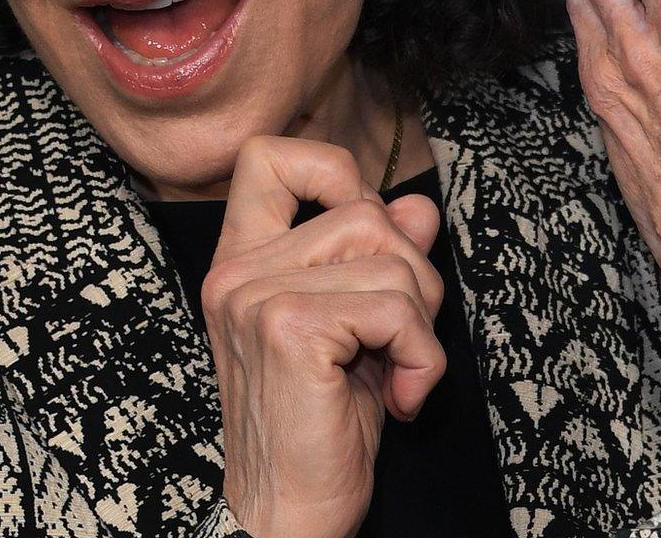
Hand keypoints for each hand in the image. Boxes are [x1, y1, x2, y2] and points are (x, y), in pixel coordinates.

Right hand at [201, 136, 446, 537]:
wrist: (288, 518)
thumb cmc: (322, 431)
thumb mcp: (361, 332)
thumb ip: (381, 261)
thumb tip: (418, 205)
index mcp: (243, 265)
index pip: (270, 158)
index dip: (336, 173)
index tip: (368, 233)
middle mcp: (238, 274)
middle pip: (366, 211)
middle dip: (413, 275)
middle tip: (398, 342)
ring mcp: (257, 298)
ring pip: (391, 258)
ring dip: (421, 323)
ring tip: (398, 374)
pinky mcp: (289, 330)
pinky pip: (395, 308)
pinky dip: (422, 355)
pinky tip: (402, 399)